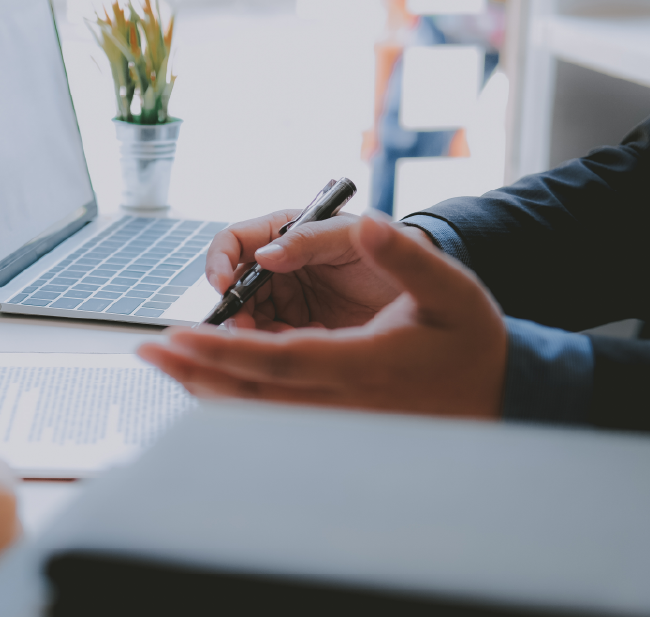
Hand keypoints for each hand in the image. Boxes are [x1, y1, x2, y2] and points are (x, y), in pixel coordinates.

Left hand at [140, 210, 508, 417]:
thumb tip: (365, 223)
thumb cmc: (473, 339)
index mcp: (362, 367)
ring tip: (165, 364)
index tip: (177, 334)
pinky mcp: (335, 425)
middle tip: (146, 352)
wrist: (502, 394)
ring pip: (256, 413)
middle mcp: (342, 404)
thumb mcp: (450, 286)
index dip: (220, 350)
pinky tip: (206, 381)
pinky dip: (232, 399)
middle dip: (193, 372)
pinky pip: (271, 417)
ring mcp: (336, 422)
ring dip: (205, 388)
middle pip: (251, 396)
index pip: (274, 360)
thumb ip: (404, 255)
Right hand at [204, 209, 403, 330]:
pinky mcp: (301, 331)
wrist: (429, 287)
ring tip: (292, 338)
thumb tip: (265, 254)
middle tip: (246, 328)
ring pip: (250, 321)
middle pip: (234, 289)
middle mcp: (280, 268)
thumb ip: (310, 241)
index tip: (222, 285)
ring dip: (258, 334)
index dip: (220, 262)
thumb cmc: (394, 248)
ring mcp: (288, 301)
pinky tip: (312, 346)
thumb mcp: (352, 238)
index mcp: (285, 234)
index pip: (234, 243)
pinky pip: (276, 345)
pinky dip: (285, 349)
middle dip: (235, 309)